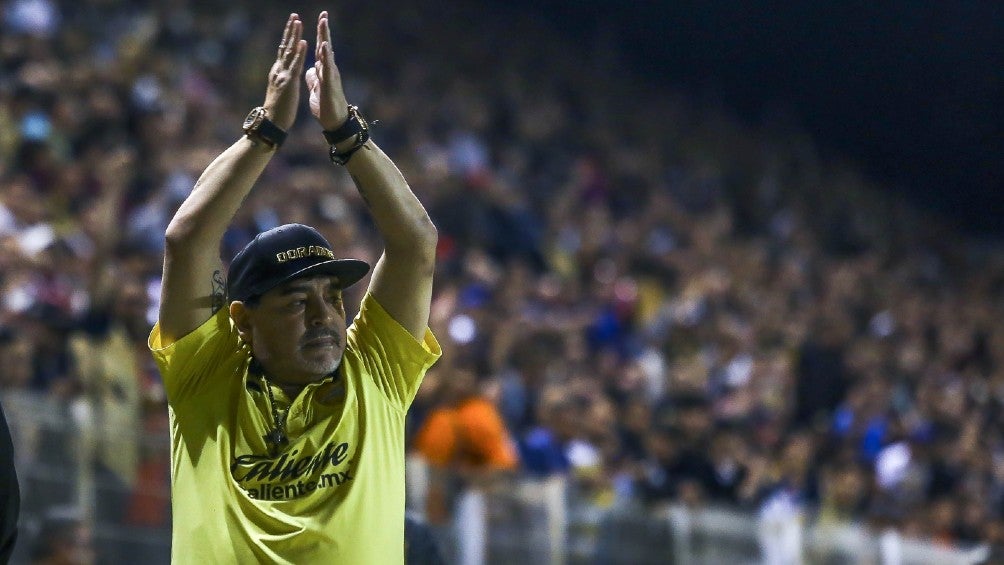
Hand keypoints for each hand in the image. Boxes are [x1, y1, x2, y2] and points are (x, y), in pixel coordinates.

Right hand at [263, 13, 306, 130]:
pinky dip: (299, 53)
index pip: (284, 51)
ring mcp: (283, 75)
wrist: (272, 123)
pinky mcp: (289, 82)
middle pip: (285, 46)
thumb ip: (283, 79)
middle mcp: (278, 70)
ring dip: (294, 36)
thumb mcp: (281, 90)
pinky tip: (304, 42)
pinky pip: (295, 65)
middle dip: (290, 30)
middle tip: (294, 15)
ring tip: (298, 21)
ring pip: (289, 52)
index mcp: (278, 72)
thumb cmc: (278, 110)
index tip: (293, 25)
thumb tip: (285, 74)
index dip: (288, 37)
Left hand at [306, 11, 349, 129]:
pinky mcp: (330, 83)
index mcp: (323, 71)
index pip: (320, 49)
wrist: (335, 122)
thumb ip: (314, 78)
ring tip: (324, 22)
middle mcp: (329, 70)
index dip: (320, 35)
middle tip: (324, 13)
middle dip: (324, 30)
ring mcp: (330, 75)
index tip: (320, 20)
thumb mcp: (316, 89)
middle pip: (325, 46)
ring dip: (325, 37)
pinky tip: (323, 45)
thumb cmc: (327, 107)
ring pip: (327, 52)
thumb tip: (311, 70)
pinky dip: (325, 55)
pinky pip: (327, 67)